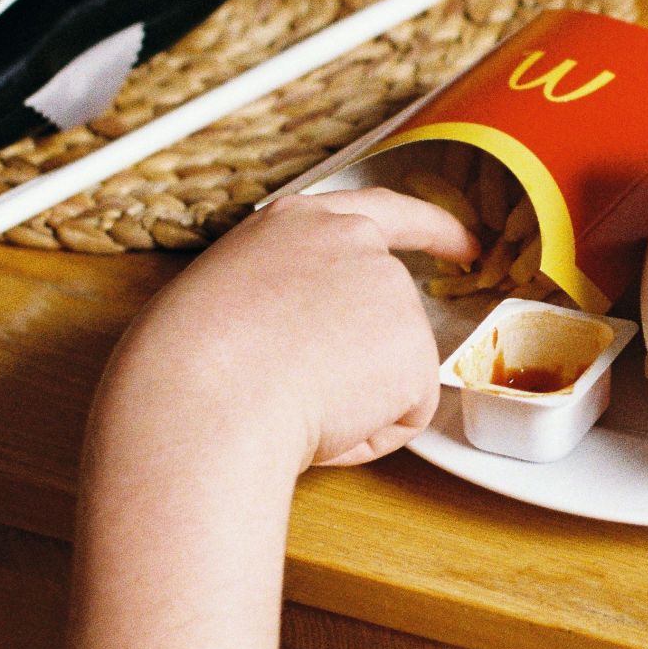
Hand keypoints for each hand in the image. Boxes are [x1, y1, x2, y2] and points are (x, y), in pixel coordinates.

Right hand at [95, 187, 478, 471]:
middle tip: (300, 389)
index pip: (383, 213)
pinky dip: (367, 435)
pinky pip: (403, 415)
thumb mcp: (224, 295)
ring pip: (389, 372)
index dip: (430, 229)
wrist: (202, 397)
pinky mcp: (414, 348)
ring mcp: (391, 291)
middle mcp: (353, 242)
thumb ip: (279, 295)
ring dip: (352, 401)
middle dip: (366, 359)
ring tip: (287, 397)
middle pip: (387, 314)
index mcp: (297, 224)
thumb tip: (293, 340)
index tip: (463, 242)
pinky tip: (321, 421)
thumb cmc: (184, 361)